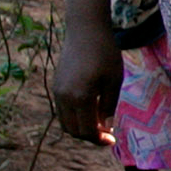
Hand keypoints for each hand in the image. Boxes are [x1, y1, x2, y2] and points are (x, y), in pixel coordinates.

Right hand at [51, 9, 117, 142]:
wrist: (85, 30)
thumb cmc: (105, 52)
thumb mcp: (114, 80)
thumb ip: (109, 106)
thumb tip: (106, 127)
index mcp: (80, 97)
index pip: (87, 130)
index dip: (99, 139)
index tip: (112, 140)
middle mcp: (64, 97)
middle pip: (73, 130)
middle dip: (90, 136)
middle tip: (107, 134)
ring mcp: (57, 91)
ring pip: (65, 122)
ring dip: (80, 127)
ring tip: (99, 123)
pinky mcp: (56, 85)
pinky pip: (62, 110)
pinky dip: (74, 117)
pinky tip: (90, 111)